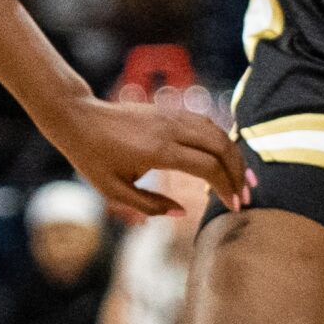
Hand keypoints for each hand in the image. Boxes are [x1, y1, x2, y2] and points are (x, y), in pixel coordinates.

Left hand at [45, 92, 248, 217]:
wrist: (78, 118)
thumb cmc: (92, 157)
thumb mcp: (114, 191)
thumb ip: (149, 205)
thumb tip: (182, 212)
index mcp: (158, 151)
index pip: (208, 167)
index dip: (226, 187)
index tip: (234, 206)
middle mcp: (170, 130)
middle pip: (221, 147)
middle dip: (239, 173)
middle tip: (245, 196)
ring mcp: (171, 116)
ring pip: (217, 131)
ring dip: (234, 155)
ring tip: (242, 179)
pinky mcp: (169, 111)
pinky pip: (205, 123)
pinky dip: (221, 140)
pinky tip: (225, 158)